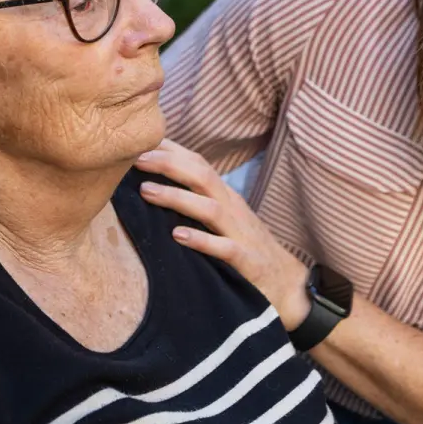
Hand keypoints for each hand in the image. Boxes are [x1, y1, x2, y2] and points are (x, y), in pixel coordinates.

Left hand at [136, 140, 310, 329]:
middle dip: (168, 164)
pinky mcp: (247, 262)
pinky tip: (178, 236)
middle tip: (135, 158)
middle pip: (201, 176)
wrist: (286, 282)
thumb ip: (196, 200)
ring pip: (209, 208)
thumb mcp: (222, 219)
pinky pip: (224, 248)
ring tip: (146, 192)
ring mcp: (241, 234)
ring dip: (177, 198)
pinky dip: (201, 240)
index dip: (170, 150)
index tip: (138, 141)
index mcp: (224, 196)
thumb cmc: (246, 246)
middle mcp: (232, 208)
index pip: (197, 163)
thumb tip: (155, 186)